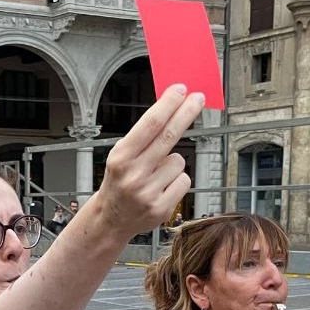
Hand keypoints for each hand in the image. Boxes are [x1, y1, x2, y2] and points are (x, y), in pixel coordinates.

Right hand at [87, 84, 204, 238]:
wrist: (111, 219)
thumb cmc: (120, 181)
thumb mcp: (122, 155)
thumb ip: (143, 136)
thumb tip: (170, 108)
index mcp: (121, 157)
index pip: (149, 125)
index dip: (168, 105)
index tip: (181, 90)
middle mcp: (133, 175)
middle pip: (169, 136)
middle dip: (186, 113)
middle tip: (198, 98)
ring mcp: (148, 193)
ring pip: (179, 161)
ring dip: (172, 163)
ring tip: (155, 174)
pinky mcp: (161, 208)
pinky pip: (183, 180)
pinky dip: (176, 181)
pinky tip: (161, 187)